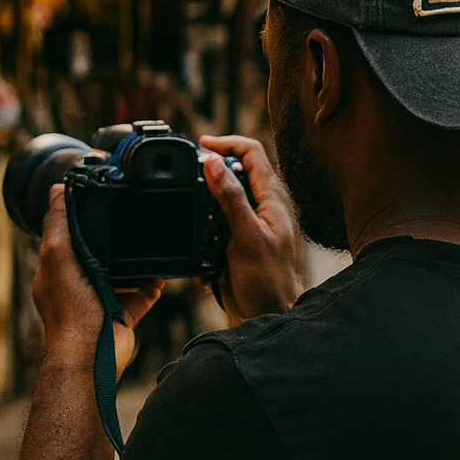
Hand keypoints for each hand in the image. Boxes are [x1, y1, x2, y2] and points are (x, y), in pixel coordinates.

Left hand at [33, 185, 162, 375]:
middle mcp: (77, 284)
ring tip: (150, 245)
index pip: (67, 238)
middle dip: (112, 240)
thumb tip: (55, 191)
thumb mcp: (58, 256)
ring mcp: (101, 300)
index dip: (80, 219)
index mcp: (58, 270)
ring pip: (121, 274)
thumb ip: (58, 224)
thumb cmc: (70, 311)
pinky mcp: (122, 315)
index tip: (98, 201)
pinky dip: (151, 286)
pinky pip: (141, 295)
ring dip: (135, 263)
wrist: (91, 355)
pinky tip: (161, 275)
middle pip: (97, 254)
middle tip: (129, 221)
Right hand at [200, 136, 301, 322]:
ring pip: (222, 198)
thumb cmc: (269, 281)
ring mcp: (250, 223)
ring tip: (190, 215)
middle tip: (188, 176)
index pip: (252, 152)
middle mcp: (262, 206)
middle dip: (210, 172)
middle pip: (235, 170)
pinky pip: (216, 224)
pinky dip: (204, 231)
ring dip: (204, 205)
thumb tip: (213, 163)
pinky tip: (200, 249)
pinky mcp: (238, 241)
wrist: (269, 315)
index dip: (226, 143)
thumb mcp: (247, 237)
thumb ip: (231, 199)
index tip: (201, 145)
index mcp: (271, 198)